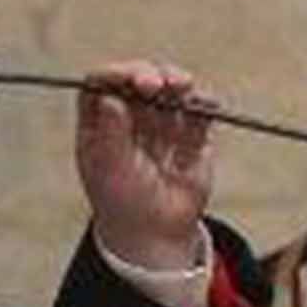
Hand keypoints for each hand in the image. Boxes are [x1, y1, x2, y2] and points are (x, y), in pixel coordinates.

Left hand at [72, 60, 217, 267]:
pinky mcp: (192, 133)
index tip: (127, 78)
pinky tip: (206, 102)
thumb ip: (111, 134)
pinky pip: (199, 111)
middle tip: (155, 84)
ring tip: (182, 86)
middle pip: (138, 79)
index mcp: (100, 121)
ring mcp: (162, 121)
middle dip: (149, 75)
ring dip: (176, 82)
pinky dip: (204, 103)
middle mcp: (130, 115)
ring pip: (170, 89)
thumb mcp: (109, 170)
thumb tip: (110, 98)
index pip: (101, 84)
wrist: (156, 232)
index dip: (113, 74)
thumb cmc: (122, 201)